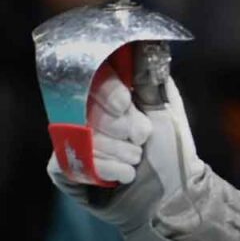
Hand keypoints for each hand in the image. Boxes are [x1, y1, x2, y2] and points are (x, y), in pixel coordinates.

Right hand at [48, 53, 203, 231]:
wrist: (171, 195)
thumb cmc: (172, 150)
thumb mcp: (166, 110)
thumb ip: (150, 80)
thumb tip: (146, 44)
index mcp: (114, 95)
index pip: (95, 78)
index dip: (106, 90)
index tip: (123, 103)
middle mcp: (90, 114)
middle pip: (87, 108)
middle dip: (120, 126)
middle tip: (141, 139)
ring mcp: (75, 140)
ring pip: (82, 136)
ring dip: (119, 151)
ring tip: (137, 159)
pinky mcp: (66, 167)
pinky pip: (70, 161)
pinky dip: (105, 168)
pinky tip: (124, 175)